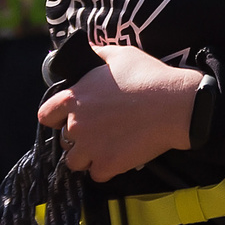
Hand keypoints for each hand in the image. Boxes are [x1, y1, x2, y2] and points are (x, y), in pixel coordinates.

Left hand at [36, 44, 201, 181]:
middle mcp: (76, 125)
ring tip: (111, 146)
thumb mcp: (122, 55)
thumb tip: (86, 50)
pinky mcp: (106, 165)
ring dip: (90, 156)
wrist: (178, 105)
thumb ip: (97, 54)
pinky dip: (108, 167)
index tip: (73, 116)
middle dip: (81, 136)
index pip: (46, 115)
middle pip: (65, 140)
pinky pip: (97, 174)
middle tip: (103, 129)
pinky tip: (123, 155)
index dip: (59, 116)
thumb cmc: (150, 77)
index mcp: (74, 99)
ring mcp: (90, 148)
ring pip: (76, 161)